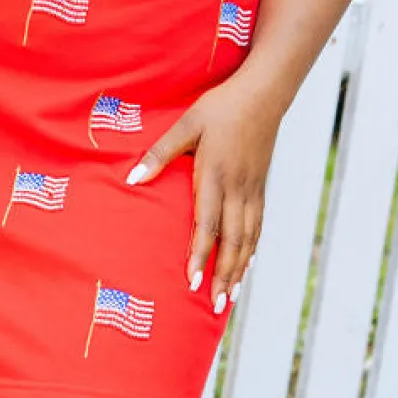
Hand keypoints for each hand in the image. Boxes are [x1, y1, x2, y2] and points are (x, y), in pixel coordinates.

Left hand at [125, 76, 281, 313]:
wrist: (264, 93)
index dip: (199, 255)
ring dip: (239, 268)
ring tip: (230, 295)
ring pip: (248, 237)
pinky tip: (247, 263)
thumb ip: (160, 153)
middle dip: (223, 274)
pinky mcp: (261, 186)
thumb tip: (133, 178)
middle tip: (215, 304)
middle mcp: (236, 188)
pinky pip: (258, 225)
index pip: (207, 225)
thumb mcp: (186, 124)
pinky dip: (253, 248)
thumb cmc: (221, 106)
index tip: (191, 282)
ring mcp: (252, 189)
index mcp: (214, 175)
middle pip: (231, 240)